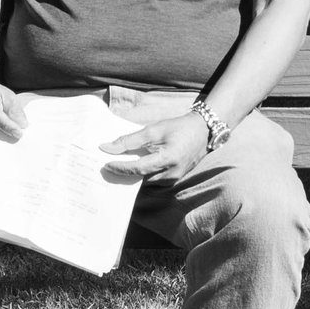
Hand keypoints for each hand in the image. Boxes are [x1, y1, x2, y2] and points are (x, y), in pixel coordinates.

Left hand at [101, 112, 219, 185]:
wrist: (203, 132)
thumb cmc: (179, 127)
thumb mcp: (154, 129)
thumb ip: (130, 140)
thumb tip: (107, 147)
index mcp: (167, 160)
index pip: (137, 169)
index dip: (120, 168)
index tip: (105, 164)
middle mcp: (171, 174)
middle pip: (139, 178)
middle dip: (123, 172)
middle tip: (106, 165)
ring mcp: (173, 179)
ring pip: (145, 181)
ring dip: (132, 174)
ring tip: (117, 165)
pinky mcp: (173, 180)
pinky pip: (153, 180)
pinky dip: (142, 174)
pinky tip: (134, 165)